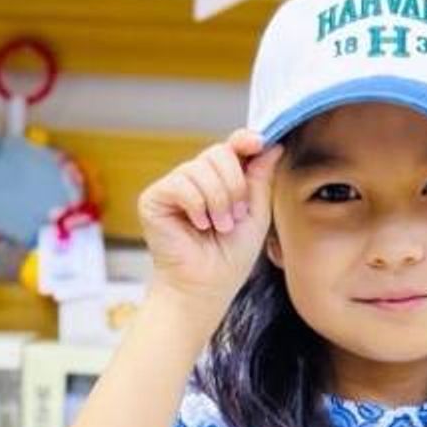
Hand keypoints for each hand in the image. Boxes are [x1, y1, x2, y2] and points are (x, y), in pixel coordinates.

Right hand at [139, 128, 282, 313]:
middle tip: (234, 216)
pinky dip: (196, 205)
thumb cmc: (230, 257)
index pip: (231, 148)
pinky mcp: (154, 198)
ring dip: (218, 201)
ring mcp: (174, 186)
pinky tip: (197, 225)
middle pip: (219, 153)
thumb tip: (271, 145)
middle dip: (234, 186)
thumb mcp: (256, 215)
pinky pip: (181, 183)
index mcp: (220, 181)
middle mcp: (196, 179)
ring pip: (201, 168)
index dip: (244, 140)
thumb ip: (260, 179)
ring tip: (217, 226)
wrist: (206, 286)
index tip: (257, 142)